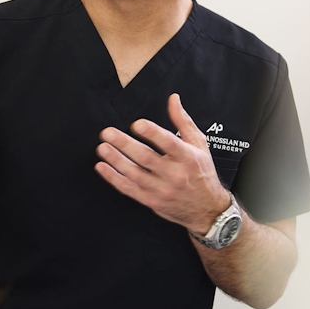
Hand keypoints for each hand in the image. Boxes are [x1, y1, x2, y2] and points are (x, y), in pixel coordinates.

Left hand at [95, 93, 230, 231]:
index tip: (137, 124)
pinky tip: (102, 167)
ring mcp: (162, 189)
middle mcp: (174, 174)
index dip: (152, 133)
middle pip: (146, 158)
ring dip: (116, 160)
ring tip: (102, 148)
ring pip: (134, 174)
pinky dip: (114, 178)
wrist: (206, 209)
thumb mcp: (199, 144)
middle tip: (108, 133)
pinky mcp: (151, 201)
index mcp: (187, 157)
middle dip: (125, 144)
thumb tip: (173, 99)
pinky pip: (129, 189)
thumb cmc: (201, 173)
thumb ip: (183, 121)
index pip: (169, 143)